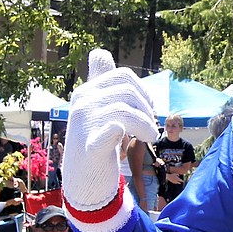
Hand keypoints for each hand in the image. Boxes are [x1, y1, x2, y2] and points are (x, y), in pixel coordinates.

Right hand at [62, 50, 158, 213]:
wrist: (84, 179)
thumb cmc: (97, 141)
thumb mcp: (99, 108)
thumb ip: (104, 83)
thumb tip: (99, 53)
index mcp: (87, 92)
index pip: (121, 74)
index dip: (141, 88)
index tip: (146, 106)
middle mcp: (82, 102)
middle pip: (127, 88)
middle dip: (147, 107)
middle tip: (150, 125)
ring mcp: (85, 123)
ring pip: (125, 107)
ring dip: (145, 123)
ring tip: (148, 136)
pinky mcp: (91, 146)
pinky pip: (112, 128)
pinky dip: (123, 130)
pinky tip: (129, 139)